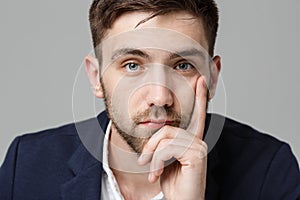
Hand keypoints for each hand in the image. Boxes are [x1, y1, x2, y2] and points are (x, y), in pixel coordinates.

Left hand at [138, 76, 207, 199]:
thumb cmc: (171, 184)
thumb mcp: (163, 161)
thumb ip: (162, 145)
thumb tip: (156, 132)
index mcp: (191, 141)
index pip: (196, 115)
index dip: (199, 97)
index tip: (201, 80)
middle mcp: (197, 142)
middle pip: (167, 128)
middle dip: (150, 144)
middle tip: (143, 161)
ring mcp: (199, 147)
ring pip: (165, 137)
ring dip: (152, 156)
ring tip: (151, 171)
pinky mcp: (197, 155)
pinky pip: (167, 147)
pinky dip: (156, 161)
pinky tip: (157, 175)